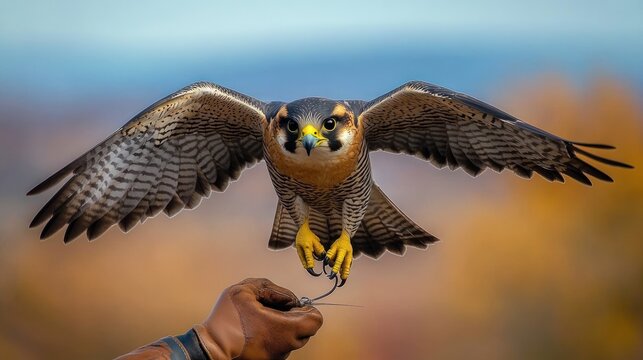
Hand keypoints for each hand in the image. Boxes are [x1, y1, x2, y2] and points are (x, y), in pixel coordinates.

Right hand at [194, 278, 322, 359]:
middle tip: (276, 309)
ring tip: (263, 319)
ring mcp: (277, 356)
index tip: (293, 304)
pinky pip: (280, 346)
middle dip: (295, 316)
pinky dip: (274, 336)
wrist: (210, 347)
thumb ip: (271, 288)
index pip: (315, 320)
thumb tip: (286, 298)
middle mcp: (285, 346)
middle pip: (305, 329)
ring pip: (293, 339)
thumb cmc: (227, 320)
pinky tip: (257, 329)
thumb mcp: (246, 290)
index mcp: (284, 329)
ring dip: (284, 327)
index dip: (307, 308)